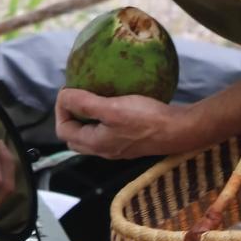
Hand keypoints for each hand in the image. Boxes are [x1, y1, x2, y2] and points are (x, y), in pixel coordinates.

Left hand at [54, 88, 185, 159]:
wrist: (179, 130)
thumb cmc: (146, 119)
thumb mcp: (111, 108)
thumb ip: (84, 104)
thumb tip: (63, 96)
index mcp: (95, 144)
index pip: (63, 130)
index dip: (60, 109)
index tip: (69, 91)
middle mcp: (103, 150)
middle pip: (74, 135)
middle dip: (70, 114)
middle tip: (77, 95)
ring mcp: (117, 147)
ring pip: (90, 133)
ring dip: (86, 116)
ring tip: (92, 96)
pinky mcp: (129, 141)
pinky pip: (106, 131)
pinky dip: (101, 117)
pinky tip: (111, 103)